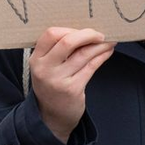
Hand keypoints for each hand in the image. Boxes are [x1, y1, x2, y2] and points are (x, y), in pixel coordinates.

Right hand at [29, 26, 113, 143]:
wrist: (51, 115)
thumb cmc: (51, 85)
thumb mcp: (45, 67)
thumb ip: (55, 51)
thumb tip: (80, 32)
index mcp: (36, 59)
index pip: (50, 35)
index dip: (69, 29)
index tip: (81, 29)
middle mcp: (45, 68)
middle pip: (67, 42)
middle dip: (87, 35)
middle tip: (99, 34)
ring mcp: (59, 79)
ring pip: (83, 55)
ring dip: (99, 46)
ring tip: (108, 42)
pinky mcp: (73, 89)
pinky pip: (90, 68)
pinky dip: (101, 57)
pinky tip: (107, 52)